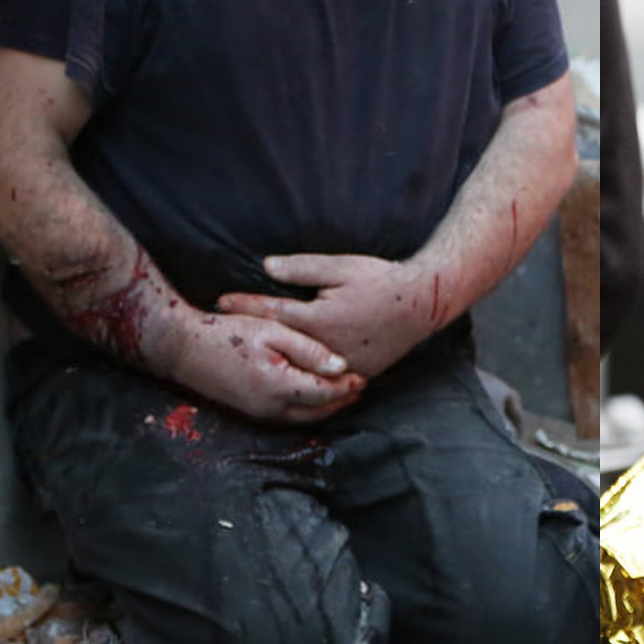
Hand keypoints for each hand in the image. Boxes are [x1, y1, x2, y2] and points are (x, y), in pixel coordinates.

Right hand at [153, 308, 365, 422]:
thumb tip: (342, 367)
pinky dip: (307, 410)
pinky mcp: (249, 412)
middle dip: (341, 401)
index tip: (363, 375)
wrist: (182, 348)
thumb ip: (309, 350)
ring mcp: (258, 414)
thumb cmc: (227, 333)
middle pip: (318, 412)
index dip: (347, 386)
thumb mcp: (273, 331)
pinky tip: (314, 395)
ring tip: (343, 391)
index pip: (325, 393)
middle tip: (360, 386)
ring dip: (326, 408)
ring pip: (304, 419)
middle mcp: (269, 407)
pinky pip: (288, 417)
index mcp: (279, 386)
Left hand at [217, 253, 438, 378]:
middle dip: (251, 335)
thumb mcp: (341, 267)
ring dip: (274, 358)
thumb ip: (302, 269)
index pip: (270, 313)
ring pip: (299, 366)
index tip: (220, 301)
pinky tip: (290, 370)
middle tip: (224, 330)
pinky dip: (303, 372)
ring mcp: (341, 366)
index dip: (244, 305)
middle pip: (278, 345)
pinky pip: (323, 377)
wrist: (423, 304)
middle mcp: (325, 348)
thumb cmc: (382, 280)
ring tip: (251, 353)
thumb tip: (266, 267)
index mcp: (318, 320)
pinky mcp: (357, 373)